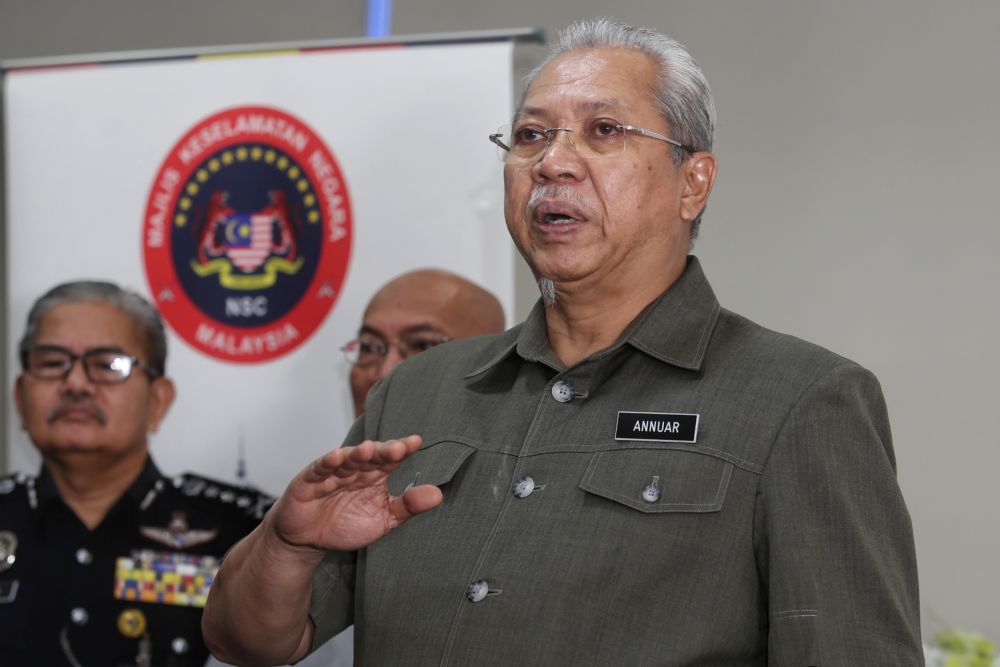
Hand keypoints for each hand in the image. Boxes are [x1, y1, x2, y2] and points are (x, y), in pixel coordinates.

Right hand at [266, 435, 442, 552]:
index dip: (402, 449)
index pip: (391, 458)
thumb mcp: (383, 518)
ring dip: (357, 454)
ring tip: (369, 450)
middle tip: (399, 448)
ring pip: (346, 459)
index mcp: (374, 475)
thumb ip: (408, 506)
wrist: (308, 541)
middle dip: (384, 451)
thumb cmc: (345, 524)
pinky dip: (327, 463)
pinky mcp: (309, 481)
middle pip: (371, 456)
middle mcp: (355, 469)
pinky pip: (319, 470)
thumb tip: (438, 495)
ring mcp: (332, 473)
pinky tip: (337, 457)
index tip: (416, 443)